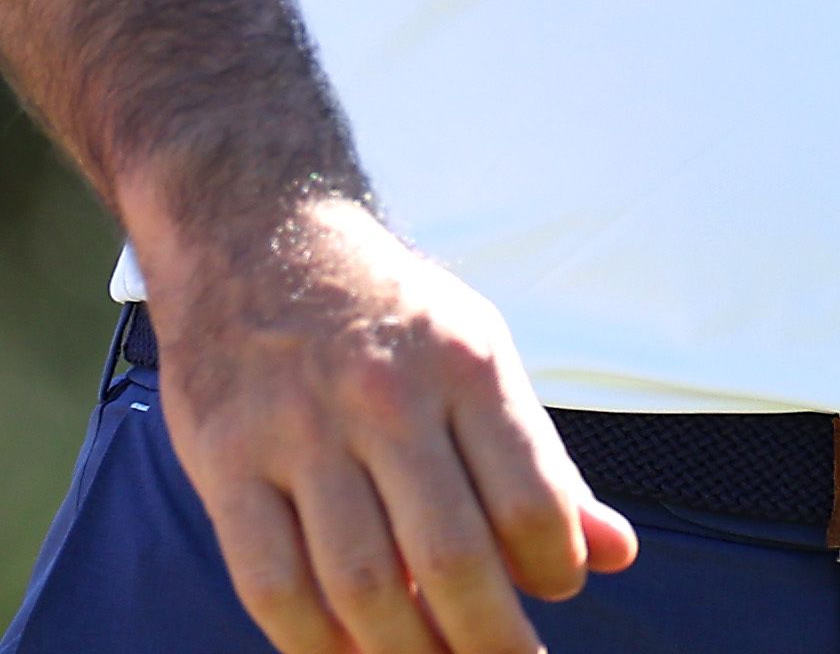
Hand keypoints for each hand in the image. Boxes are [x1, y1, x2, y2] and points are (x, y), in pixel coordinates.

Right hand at [136, 191, 634, 653]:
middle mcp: (381, 392)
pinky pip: (271, 584)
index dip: (554, 574)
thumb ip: (541, 462)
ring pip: (363, 586)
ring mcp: (294, 425)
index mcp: (462, 363)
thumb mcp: (476, 355)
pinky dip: (315, 646)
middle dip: (489, 644)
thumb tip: (616, 555)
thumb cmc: (384, 315)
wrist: (250, 227)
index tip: (545, 590)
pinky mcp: (222, 454)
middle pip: (452, 561)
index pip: (532, 508)